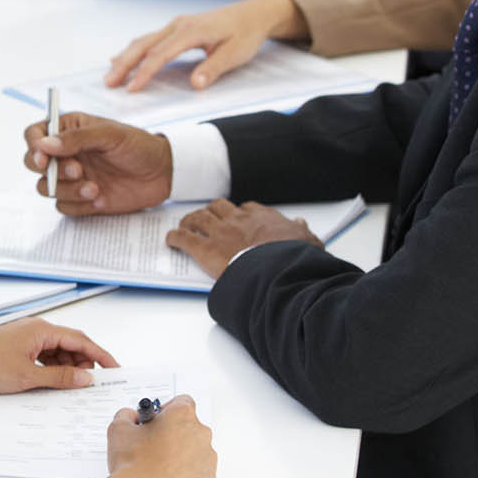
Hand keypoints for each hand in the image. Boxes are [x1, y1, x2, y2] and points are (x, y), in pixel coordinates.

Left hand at [0, 318, 116, 392]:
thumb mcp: (28, 377)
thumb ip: (60, 378)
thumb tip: (85, 378)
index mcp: (42, 330)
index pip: (81, 340)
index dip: (100, 355)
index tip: (114, 368)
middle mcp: (37, 328)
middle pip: (71, 344)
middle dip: (84, 363)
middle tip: (93, 383)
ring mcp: (27, 336)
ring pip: (58, 350)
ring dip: (67, 366)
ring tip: (73, 385)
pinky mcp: (19, 344)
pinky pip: (44, 354)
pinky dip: (53, 366)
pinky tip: (54, 380)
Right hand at [23, 111, 170, 214]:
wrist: (162, 174)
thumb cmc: (138, 146)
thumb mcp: (110, 134)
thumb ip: (77, 139)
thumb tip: (45, 144)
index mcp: (69, 130)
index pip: (35, 134)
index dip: (33, 146)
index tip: (44, 158)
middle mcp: (66, 153)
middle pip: (33, 163)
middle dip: (51, 171)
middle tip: (77, 170)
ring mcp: (72, 177)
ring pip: (47, 188)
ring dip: (67, 190)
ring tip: (94, 188)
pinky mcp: (81, 198)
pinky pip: (64, 207)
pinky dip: (79, 205)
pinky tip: (101, 198)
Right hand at [105, 394, 216, 477]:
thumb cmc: (134, 465)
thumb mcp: (118, 429)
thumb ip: (126, 415)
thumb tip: (131, 416)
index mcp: (182, 416)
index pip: (182, 401)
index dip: (167, 409)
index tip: (158, 419)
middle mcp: (200, 434)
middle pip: (189, 426)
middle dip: (174, 432)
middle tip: (155, 443)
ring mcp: (207, 458)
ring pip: (195, 448)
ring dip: (182, 452)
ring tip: (160, 464)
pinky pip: (199, 469)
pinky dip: (187, 471)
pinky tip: (169, 476)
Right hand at [106, 0, 307, 92]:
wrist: (252, 14)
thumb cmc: (245, 34)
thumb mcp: (235, 54)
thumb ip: (213, 68)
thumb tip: (195, 85)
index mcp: (191, 31)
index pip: (160, 54)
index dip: (144, 73)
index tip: (131, 89)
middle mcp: (178, 25)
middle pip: (144, 45)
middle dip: (124, 64)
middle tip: (109, 83)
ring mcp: (176, 25)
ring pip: (143, 40)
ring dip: (125, 57)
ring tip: (110, 74)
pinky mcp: (176, 28)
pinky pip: (150, 39)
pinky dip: (134, 50)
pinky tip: (121, 58)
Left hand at [163, 199, 322, 280]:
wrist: (276, 270)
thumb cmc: (290, 257)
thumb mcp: (307, 241)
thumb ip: (302, 231)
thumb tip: (301, 225)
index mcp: (261, 217)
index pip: (246, 208)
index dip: (239, 213)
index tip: (238, 218)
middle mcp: (237, 220)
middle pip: (218, 207)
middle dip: (211, 211)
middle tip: (207, 219)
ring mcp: (219, 232)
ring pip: (198, 218)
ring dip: (190, 220)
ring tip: (185, 225)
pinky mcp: (204, 249)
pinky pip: (184, 238)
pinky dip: (175, 238)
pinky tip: (171, 240)